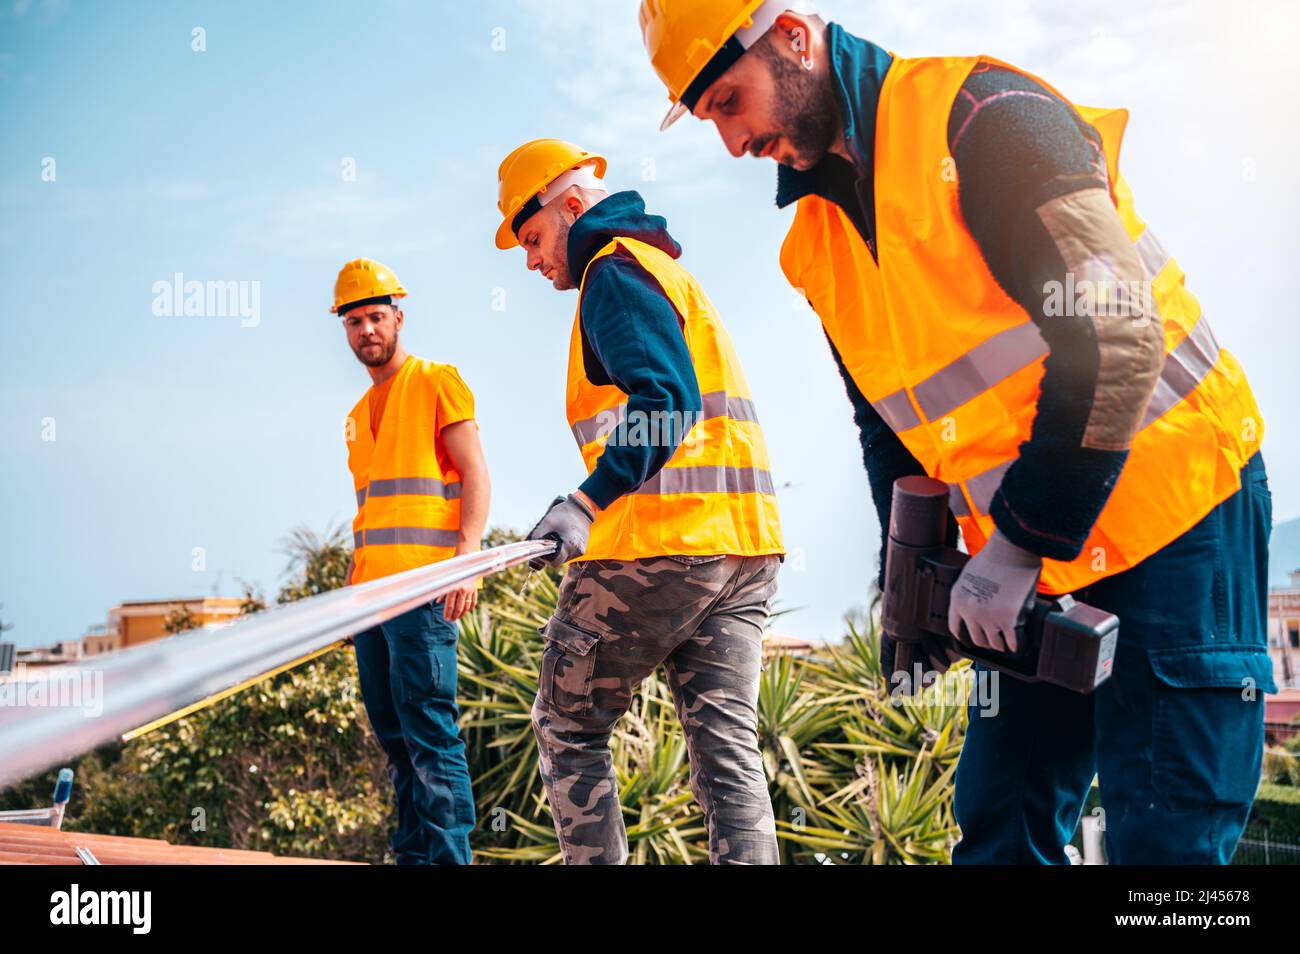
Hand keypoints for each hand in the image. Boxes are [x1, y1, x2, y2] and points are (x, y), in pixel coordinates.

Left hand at [437, 544, 479, 621]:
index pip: (450, 605)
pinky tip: (466, 611)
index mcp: (454, 588)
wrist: (466, 561)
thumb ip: (442, 592)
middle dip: (454, 616)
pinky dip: (470, 608)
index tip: (445, 618)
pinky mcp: (475, 590)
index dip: (447, 613)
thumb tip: (437, 602)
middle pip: (458, 608)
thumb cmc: (452, 570)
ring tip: (457, 618)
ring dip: (462, 614)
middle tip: (451, 620)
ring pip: (466, 607)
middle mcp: (463, 590)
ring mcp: (470, 590)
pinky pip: (473, 602)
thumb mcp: (445, 581)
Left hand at [526, 493, 594, 567]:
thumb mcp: (547, 522)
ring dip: (556, 551)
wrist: (581, 508)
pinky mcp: (581, 549)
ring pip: (562, 558)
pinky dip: (562, 548)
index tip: (540, 549)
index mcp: (570, 545)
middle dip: (549, 554)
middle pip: (557, 561)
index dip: (544, 558)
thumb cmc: (564, 514)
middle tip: (546, 541)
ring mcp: (580, 551)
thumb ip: (537, 536)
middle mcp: (577, 551)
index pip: (553, 563)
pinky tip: (561, 538)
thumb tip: (531, 549)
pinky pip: (568, 554)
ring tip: (555, 538)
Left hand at [948, 529, 1041, 654]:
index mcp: (958, 599)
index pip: (955, 628)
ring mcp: (989, 618)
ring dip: (1002, 644)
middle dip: (987, 641)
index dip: (965, 636)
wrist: (1011, 550)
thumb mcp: (970, 575)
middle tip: (996, 639)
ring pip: (995, 644)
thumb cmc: (995, 556)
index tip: (972, 638)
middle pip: (977, 639)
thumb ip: (972, 594)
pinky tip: (1020, 644)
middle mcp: (970, 611)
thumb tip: (981, 606)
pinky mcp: (1008, 621)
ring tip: (1008, 642)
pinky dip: (1018, 646)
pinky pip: (1013, 643)